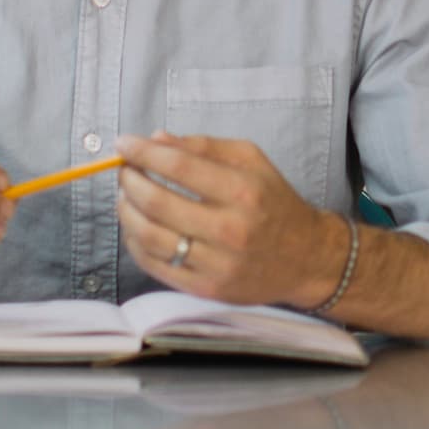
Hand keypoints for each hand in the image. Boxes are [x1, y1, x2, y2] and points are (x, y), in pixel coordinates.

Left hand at [115, 132, 341, 308]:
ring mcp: (217, 263)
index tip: (124, 143)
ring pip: (150, 237)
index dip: (143, 153)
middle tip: (123, 171)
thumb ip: (203, 147)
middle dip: (129, 181)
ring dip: (126, 212)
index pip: (179, 167)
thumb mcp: (251, 161)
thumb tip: (155, 140)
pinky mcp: (207, 288)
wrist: (306, 258)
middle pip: (157, 202)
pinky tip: (136, 227)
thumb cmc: (274, 203)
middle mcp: (230, 229)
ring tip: (125, 198)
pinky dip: (136, 242)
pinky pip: (155, 265)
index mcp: (243, 191)